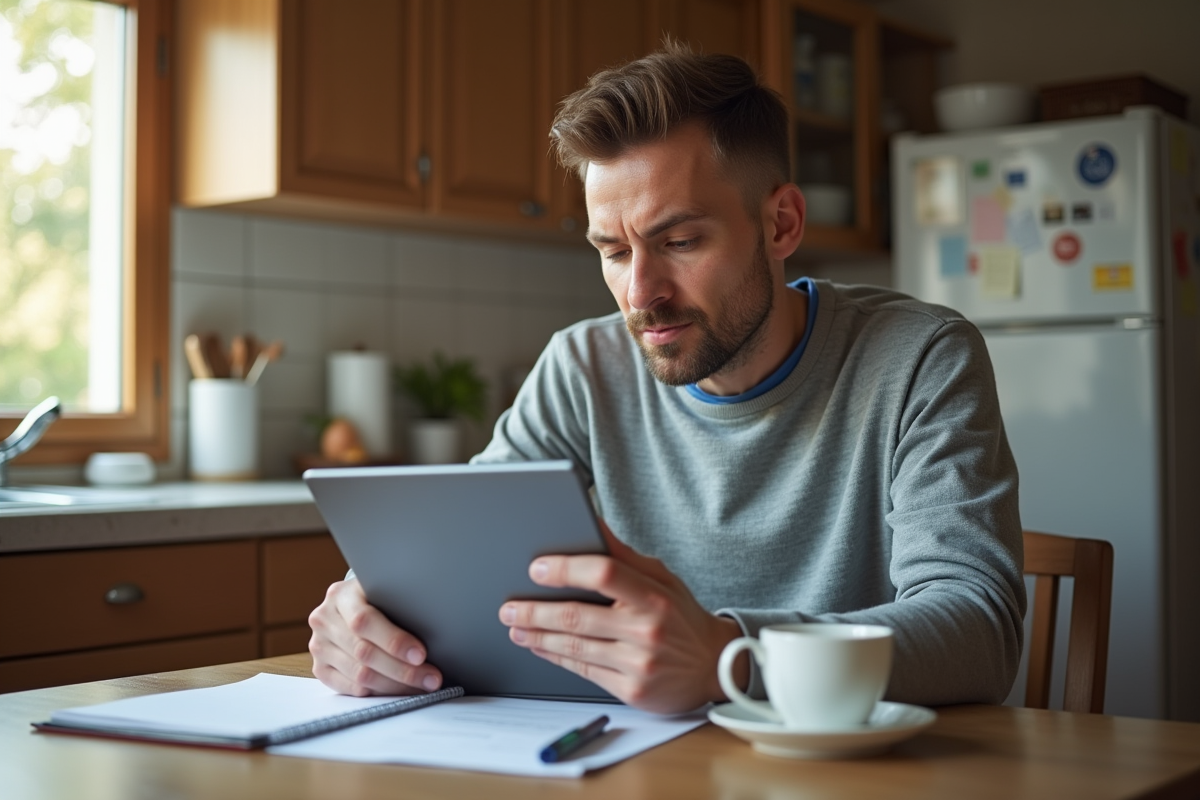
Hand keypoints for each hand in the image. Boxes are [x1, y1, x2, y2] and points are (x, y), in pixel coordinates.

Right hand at [308, 578, 442, 695]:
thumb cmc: (378, 597)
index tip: (421, 655)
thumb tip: (439, 625)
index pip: (365, 621)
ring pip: (359, 675)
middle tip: (432, 678)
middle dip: (403, 670)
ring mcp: (319, 645)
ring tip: (423, 686)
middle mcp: (324, 619)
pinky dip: (378, 692)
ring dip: (395, 685)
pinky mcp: (320, 668)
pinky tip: (400, 690)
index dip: (394, 641)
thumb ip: (399, 603)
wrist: (351, 605)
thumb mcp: (385, 590)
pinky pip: (351, 687)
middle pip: (364, 652)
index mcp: (341, 595)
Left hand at [498, 520, 745, 712]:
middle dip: (534, 609)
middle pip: (577, 616)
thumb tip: (592, 523)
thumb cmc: (681, 616)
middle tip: (509, 605)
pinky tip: (539, 645)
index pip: (604, 573)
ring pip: (574, 646)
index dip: (566, 568)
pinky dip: (555, 656)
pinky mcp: (631, 690)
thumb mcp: (662, 578)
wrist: (715, 667)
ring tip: (514, 624)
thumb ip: (624, 555)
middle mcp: (646, 630)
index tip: (537, 567)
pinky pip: (583, 670)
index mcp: (654, 595)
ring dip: (536, 634)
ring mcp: (638, 663)